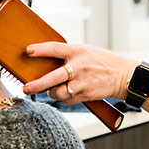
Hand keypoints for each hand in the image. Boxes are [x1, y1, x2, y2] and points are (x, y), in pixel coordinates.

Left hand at [21, 42, 136, 104]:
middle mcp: (79, 66)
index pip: (55, 49)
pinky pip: (68, 100)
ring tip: (52, 90)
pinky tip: (69, 92)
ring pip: (59, 93)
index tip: (28, 51)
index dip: (40, 50)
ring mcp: (83, 82)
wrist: (122, 75)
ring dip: (52, 93)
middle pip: (53, 78)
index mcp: (78, 51)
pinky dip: (65, 98)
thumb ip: (69, 55)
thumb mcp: (86, 51)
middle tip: (26, 88)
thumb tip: (47, 61)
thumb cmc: (102, 61)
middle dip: (37, 85)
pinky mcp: (86, 95)